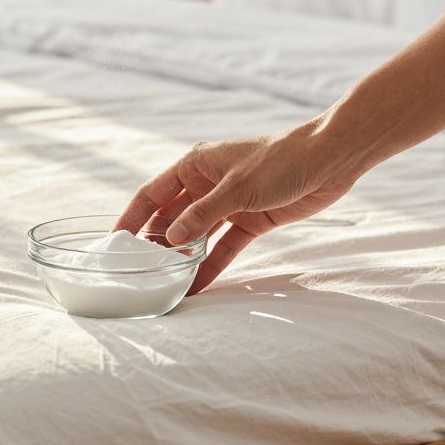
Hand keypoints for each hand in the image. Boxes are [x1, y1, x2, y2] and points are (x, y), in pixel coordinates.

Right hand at [115, 123, 358, 294]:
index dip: (132, 216)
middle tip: (139, 272)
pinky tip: (198, 285)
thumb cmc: (281, 160)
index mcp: (195, 165)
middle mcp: (206, 184)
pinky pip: (224, 247)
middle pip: (171, 218)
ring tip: (164, 284)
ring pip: (196, 235)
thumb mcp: (237, 187)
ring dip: (183, 258)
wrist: (330, 160)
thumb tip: (170, 238)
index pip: (152, 194)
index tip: (114, 241)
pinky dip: (212, 264)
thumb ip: (203, 213)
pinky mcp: (250, 221)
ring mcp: (228, 204)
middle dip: (156, 243)